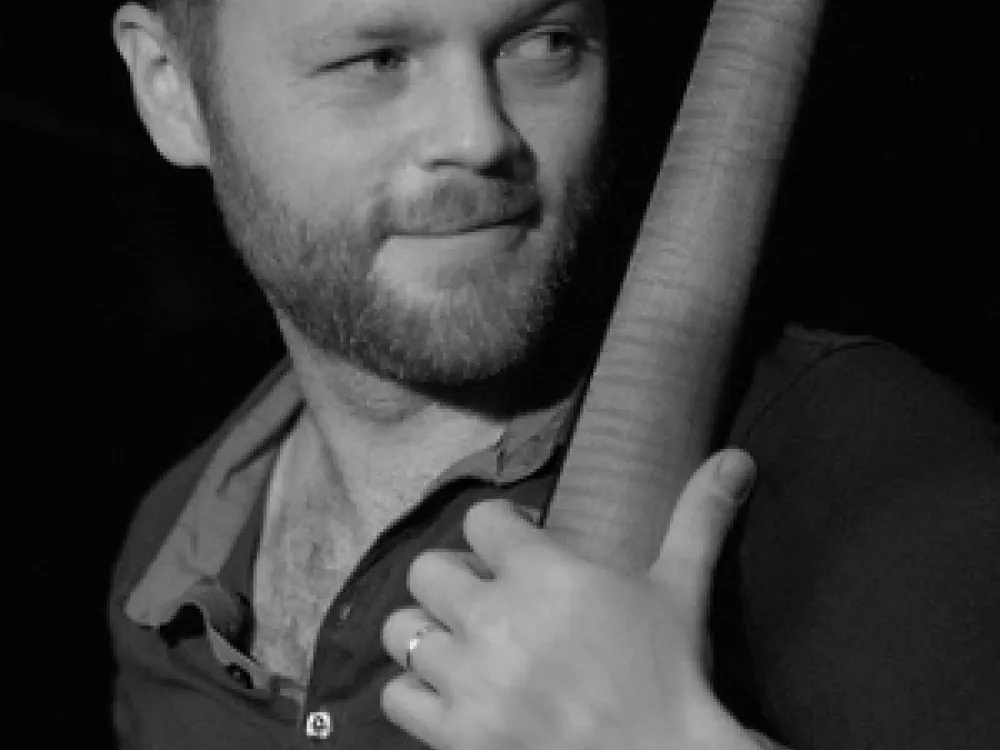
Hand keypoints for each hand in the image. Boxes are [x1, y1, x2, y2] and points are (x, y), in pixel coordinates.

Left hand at [381, 449, 758, 749]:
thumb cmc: (671, 675)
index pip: (480, 519)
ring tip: (462, 642)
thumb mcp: (682, 590)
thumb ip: (698, 519)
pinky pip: (397, 697)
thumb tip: (738, 459)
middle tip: (487, 597)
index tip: (521, 543)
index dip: (498, 528)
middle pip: (428, 569)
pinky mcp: (454, 735)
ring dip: (430, 631)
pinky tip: (451, 691)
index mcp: (542, 573)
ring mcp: (468, 679)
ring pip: (403, 630)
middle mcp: (493, 618)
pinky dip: (417, 691)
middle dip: (455, 578)